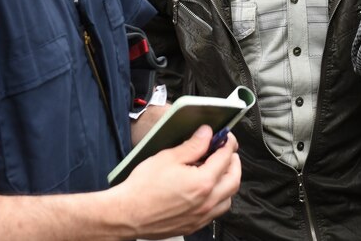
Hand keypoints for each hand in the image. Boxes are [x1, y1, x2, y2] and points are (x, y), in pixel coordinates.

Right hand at [113, 125, 241, 237]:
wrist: (126, 215)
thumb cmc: (142, 189)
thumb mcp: (168, 158)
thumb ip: (192, 145)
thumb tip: (206, 134)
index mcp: (203, 182)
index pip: (225, 158)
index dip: (227, 144)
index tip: (225, 137)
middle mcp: (206, 202)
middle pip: (234, 179)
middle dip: (233, 162)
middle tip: (226, 152)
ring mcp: (201, 216)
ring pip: (228, 198)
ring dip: (228, 183)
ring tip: (218, 171)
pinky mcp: (194, 226)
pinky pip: (216, 212)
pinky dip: (218, 199)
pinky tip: (207, 190)